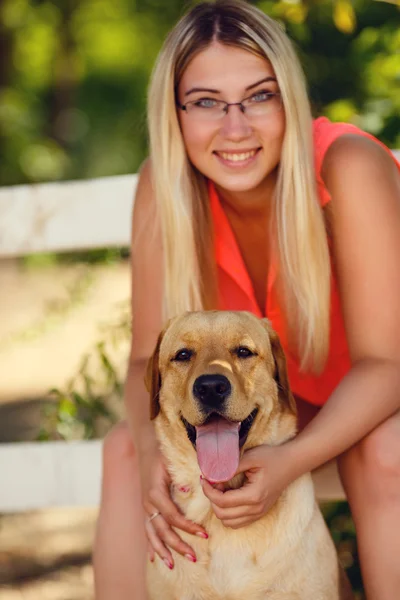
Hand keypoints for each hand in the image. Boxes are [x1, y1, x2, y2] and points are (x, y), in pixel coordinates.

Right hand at [139, 444, 207, 568]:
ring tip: (172, 566)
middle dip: (177, 545)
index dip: (187, 527)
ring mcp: (145, 507)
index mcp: (155, 492)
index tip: (204, 534)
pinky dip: (150, 545)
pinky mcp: (146, 508)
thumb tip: (185, 490)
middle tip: (194, 557)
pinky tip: (153, 559)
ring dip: (162, 550)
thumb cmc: (164, 453)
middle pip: (162, 530)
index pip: (172, 516)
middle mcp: (148, 502)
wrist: (147, 447)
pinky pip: (147, 530)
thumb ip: (179, 474)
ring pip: (152, 534)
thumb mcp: (171, 460)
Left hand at [200, 443, 296, 528]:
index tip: (204, 478)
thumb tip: (211, 476)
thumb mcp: (250, 457)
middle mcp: (256, 509)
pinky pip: (237, 522)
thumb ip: (230, 468)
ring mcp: (258, 513)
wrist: (291, 463)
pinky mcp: (259, 513)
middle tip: (211, 482)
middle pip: (222, 514)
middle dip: (212, 499)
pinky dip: (227, 513)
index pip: (222, 501)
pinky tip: (227, 497)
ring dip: (219, 507)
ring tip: (219, 489)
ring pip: (228, 522)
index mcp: (254, 495)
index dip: (208, 491)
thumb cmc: (271, 457)